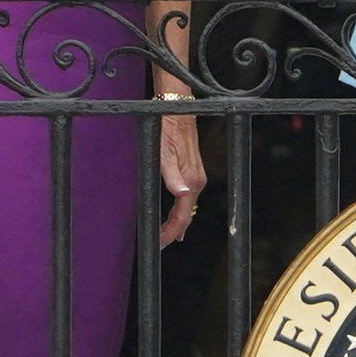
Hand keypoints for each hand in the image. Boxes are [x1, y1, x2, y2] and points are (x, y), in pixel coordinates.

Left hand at [156, 105, 206, 246]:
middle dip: (173, 231)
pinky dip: (181, 212)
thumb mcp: (164, 153)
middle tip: (159, 244)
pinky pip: (188, 199)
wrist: (178, 112)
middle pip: (187, 215)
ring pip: (188, 208)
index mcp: (191, 181)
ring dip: (177, 223)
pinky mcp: (193, 173)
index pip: (183, 216)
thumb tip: (181, 195)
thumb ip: (172, 176)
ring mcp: (196, 177)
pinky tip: (176, 216)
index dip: (171, 233)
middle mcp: (196, 182)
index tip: (160, 244)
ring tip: (165, 235)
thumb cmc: (167, 130)